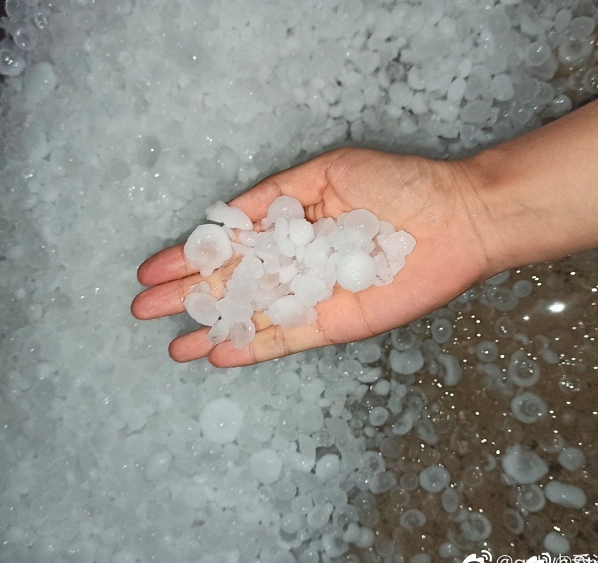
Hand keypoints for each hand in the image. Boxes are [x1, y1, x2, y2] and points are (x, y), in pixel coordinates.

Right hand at [131, 147, 493, 366]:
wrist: (454, 219)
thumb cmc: (397, 186)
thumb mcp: (328, 172)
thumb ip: (276, 196)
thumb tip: (228, 214)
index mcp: (290, 227)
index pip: (229, 247)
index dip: (189, 258)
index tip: (152, 270)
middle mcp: (296, 265)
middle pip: (232, 285)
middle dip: (187, 297)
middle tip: (143, 310)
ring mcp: (313, 297)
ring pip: (251, 318)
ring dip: (211, 330)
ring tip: (172, 345)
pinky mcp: (335, 323)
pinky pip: (286, 339)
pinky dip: (252, 348)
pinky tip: (219, 354)